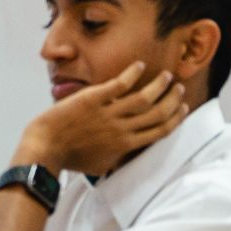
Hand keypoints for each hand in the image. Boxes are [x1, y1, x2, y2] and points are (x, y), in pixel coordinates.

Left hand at [15, 63, 187, 176]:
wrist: (46, 148)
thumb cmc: (70, 159)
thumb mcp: (100, 165)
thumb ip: (117, 158)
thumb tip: (126, 154)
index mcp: (125, 146)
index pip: (159, 131)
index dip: (175, 119)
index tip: (183, 108)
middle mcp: (122, 129)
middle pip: (157, 113)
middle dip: (172, 100)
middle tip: (180, 89)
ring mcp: (108, 113)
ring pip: (143, 98)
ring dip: (159, 86)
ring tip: (167, 76)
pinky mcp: (93, 99)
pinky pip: (119, 85)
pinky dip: (132, 74)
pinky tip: (140, 64)